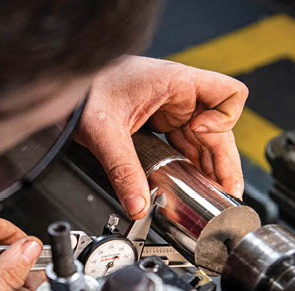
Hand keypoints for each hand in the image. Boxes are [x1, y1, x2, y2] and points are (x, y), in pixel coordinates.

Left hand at [74, 55, 247, 218]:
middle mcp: (179, 95)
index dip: (225, 121)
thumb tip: (138, 204)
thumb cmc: (84, 90)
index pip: (229, 95)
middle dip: (223, 162)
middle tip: (226, 194)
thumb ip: (122, 170)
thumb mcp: (103, 132)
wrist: (65, 88)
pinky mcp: (159, 122)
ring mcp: (170, 109)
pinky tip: (191, 183)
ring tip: (214, 196)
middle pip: (218, 129)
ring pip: (202, 141)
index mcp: (175, 83)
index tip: (202, 138)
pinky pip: (183, 145)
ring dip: (209, 168)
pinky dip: (190, 164)